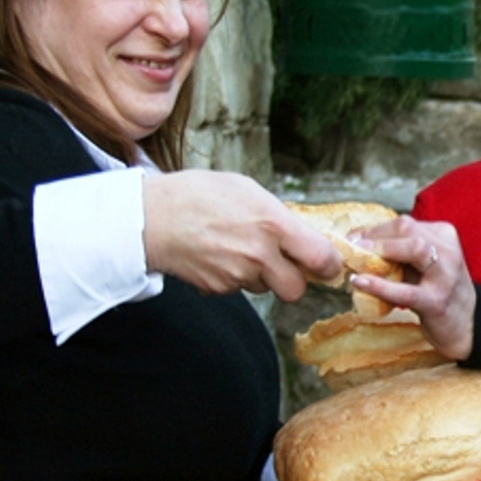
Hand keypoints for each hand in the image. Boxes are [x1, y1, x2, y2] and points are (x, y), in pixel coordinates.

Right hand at [142, 171, 339, 298]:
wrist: (150, 217)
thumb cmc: (198, 195)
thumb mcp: (248, 190)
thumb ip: (279, 216)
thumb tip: (299, 235)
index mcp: (273, 224)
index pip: (321, 259)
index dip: (330, 265)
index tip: (328, 264)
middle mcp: (259, 254)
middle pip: (296, 290)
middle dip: (295, 280)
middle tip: (287, 264)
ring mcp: (237, 275)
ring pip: (265, 288)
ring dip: (261, 276)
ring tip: (239, 248)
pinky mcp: (217, 288)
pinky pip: (238, 289)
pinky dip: (235, 278)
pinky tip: (219, 256)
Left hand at [349, 218, 476, 360]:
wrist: (468, 324)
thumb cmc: (440, 291)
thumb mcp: (426, 264)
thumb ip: (402, 252)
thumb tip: (361, 244)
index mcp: (445, 236)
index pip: (406, 223)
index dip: (375, 229)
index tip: (354, 237)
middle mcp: (448, 251)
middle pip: (408, 229)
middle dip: (375, 235)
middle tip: (351, 246)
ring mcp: (445, 276)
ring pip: (414, 249)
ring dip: (381, 251)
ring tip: (357, 259)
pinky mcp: (436, 301)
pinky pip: (405, 290)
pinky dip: (379, 285)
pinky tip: (360, 282)